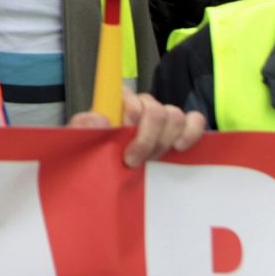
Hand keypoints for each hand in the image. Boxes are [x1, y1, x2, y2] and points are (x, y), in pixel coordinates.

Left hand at [68, 88, 206, 166]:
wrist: (108, 180)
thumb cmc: (94, 159)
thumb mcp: (79, 145)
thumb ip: (82, 129)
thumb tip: (101, 119)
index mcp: (116, 104)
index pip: (129, 95)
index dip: (131, 114)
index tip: (125, 139)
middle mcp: (141, 106)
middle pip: (155, 110)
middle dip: (147, 138)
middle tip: (132, 161)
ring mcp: (162, 119)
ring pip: (174, 116)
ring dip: (163, 141)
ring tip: (150, 161)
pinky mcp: (181, 132)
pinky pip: (195, 120)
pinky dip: (191, 131)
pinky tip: (179, 147)